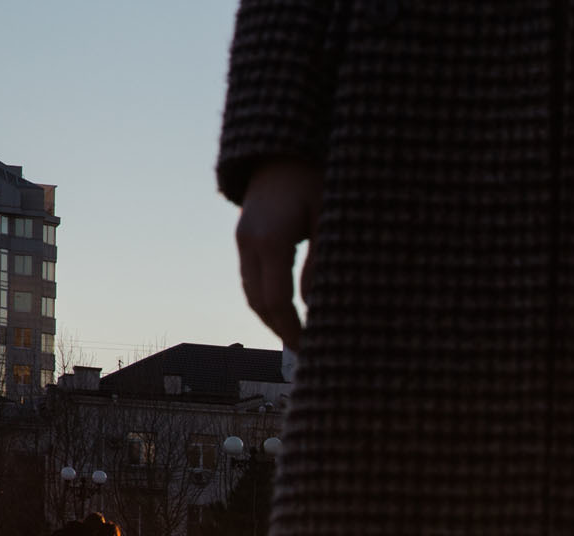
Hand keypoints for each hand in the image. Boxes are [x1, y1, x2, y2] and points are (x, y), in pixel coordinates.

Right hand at [236, 159, 323, 350]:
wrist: (284, 144)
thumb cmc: (316, 177)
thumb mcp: (330, 219)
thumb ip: (323, 263)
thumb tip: (316, 304)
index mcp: (270, 241)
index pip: (277, 301)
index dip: (291, 330)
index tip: (309, 350)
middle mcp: (249, 242)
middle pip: (259, 301)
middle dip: (280, 329)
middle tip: (305, 353)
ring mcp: (243, 238)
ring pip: (251, 291)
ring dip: (271, 316)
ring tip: (296, 338)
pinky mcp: (246, 234)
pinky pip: (252, 276)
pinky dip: (267, 298)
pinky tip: (287, 311)